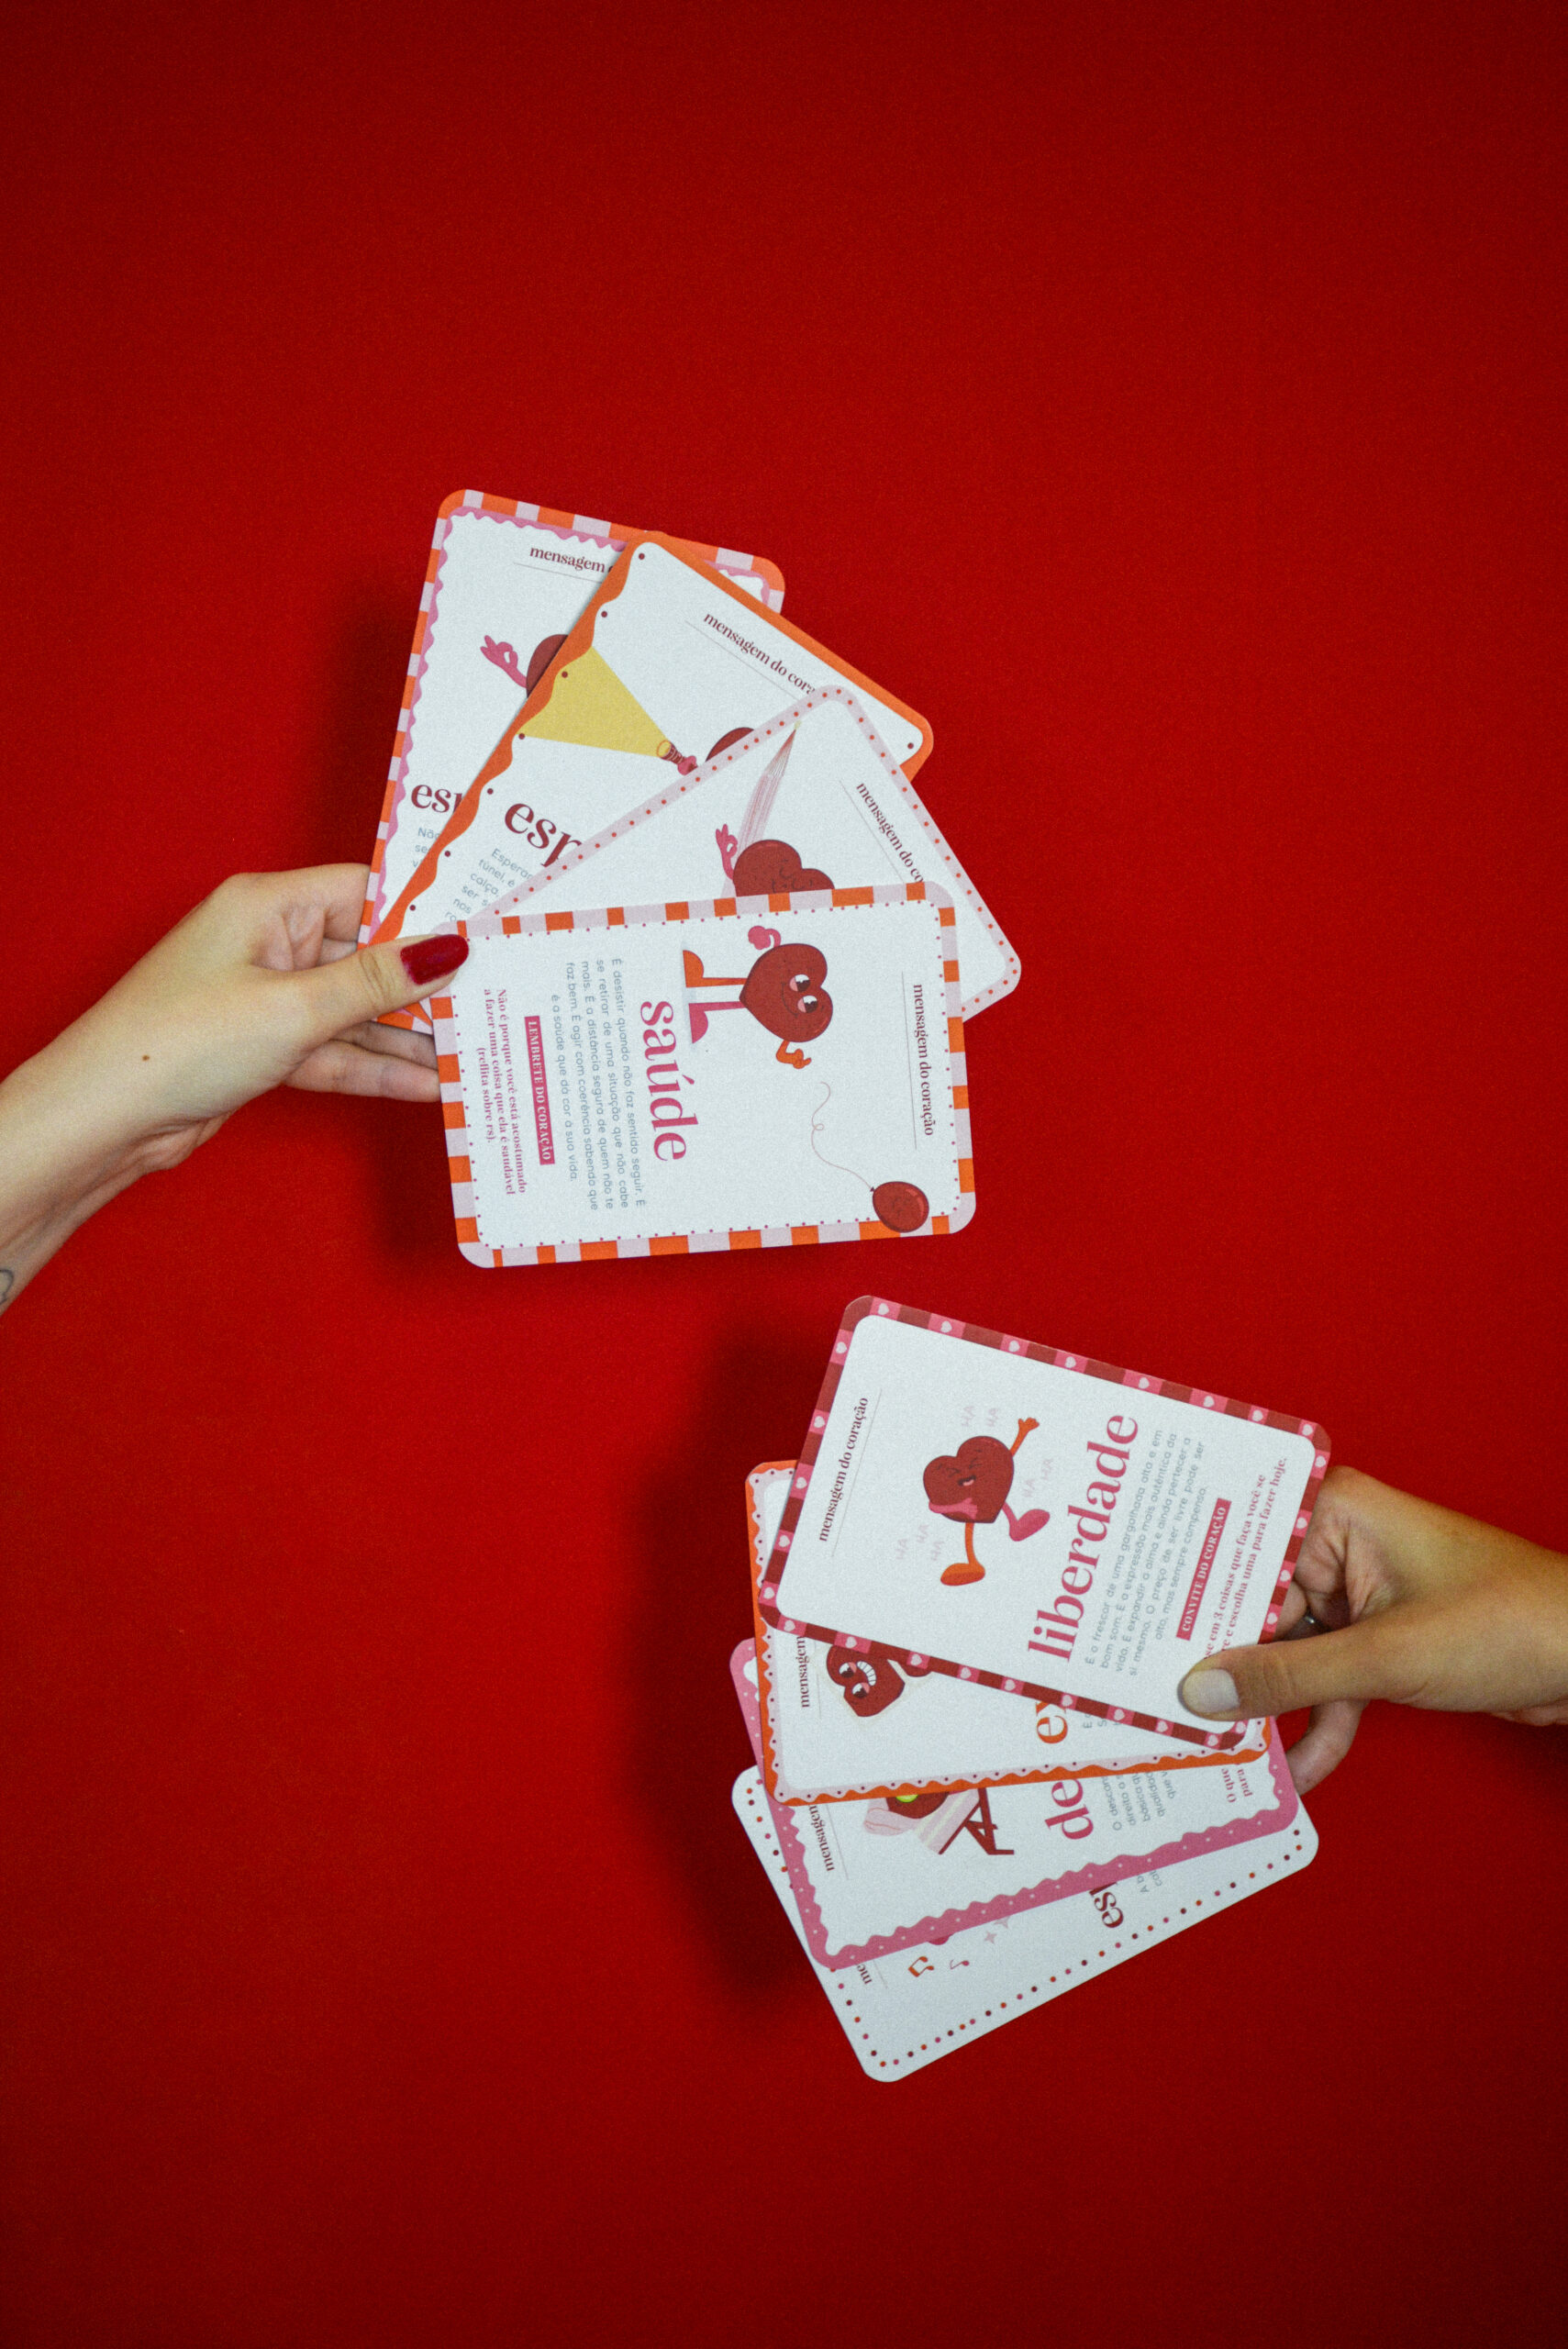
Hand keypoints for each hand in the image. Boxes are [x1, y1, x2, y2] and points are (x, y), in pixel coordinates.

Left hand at [0, 865, 467, 1311]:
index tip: (486, 932)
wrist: (106, 1117)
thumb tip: (448, 948)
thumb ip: (377, 983)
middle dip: (426, 985)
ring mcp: (267, 998)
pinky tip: (425, 1083)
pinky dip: (375, 1069)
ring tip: (473, 1052)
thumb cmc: (179, 1042)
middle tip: (496, 1000)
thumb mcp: (294, 1009)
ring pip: (357, 1011)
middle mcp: (270, 943)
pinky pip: (336, 1051)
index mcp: (268, 905)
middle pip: (369, 955)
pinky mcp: (265, 1048)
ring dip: (408, 1037)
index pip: (367, 891)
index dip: (426, 912)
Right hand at [1178, 1466, 1567, 1793]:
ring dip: (1271, 1706)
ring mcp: (1364, 1594)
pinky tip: (1296, 1772)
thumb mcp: (1384, 1656)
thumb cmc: (1507, 1621)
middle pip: (1259, 1607)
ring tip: (1221, 1751)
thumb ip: (1290, 1677)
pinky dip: (1319, 1724)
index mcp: (1337, 1512)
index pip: (1241, 1552)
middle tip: (1167, 1709)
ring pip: (1293, 1652)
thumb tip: (1201, 1691)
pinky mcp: (1385, 1640)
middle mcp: (1343, 1544)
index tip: (1137, 1642)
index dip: (1190, 1598)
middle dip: (1227, 1665)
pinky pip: (1332, 1681)